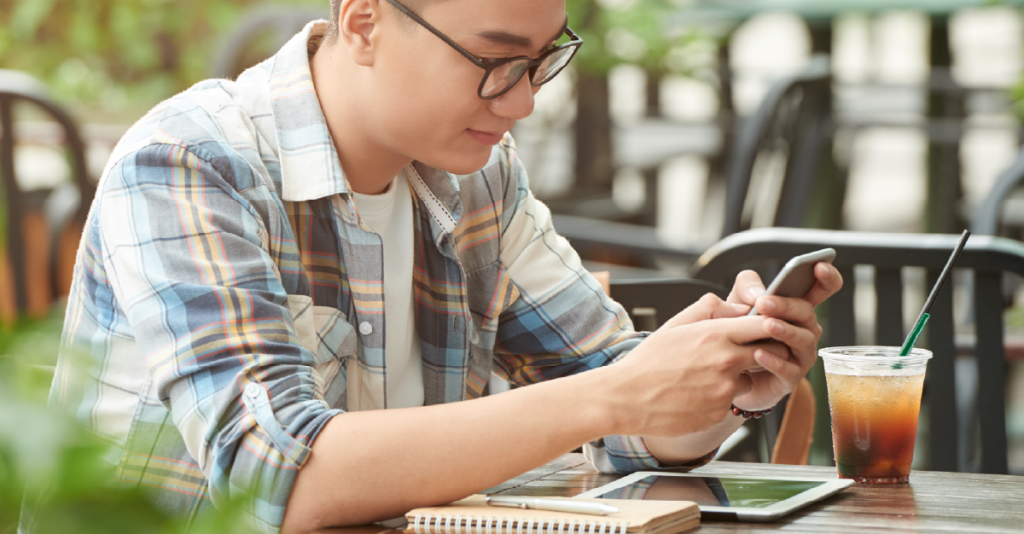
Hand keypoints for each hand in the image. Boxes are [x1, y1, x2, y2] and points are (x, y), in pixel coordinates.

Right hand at [609, 295, 789, 436]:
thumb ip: (710, 308)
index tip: (766, 328)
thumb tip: (740, 307)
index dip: (771, 325)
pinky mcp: (719, 412)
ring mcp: (724, 390)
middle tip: (743, 353)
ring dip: (737, 378)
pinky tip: (694, 395)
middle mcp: (726, 362)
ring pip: (749, 380)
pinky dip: (718, 398)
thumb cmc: (648, 361)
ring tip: (704, 377)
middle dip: (762, 352)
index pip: (765, 324)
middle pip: (770, 353)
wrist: (626, 398)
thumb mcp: (676, 325)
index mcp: (716, 335)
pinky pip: (730, 402)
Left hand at [726, 264, 843, 409]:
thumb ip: (746, 288)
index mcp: (796, 307)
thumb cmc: (738, 329)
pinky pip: (788, 370)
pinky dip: (774, 360)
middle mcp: (805, 329)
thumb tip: (758, 294)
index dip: (827, 277)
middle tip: (764, 302)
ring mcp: (801, 354)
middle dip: (787, 306)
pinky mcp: (790, 378)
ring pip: (804, 341)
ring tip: (766, 326)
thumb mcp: (737, 301)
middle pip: (808, 313)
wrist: (727, 368)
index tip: (819, 266)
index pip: (823, 288)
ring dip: (785, 332)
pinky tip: (758, 353)